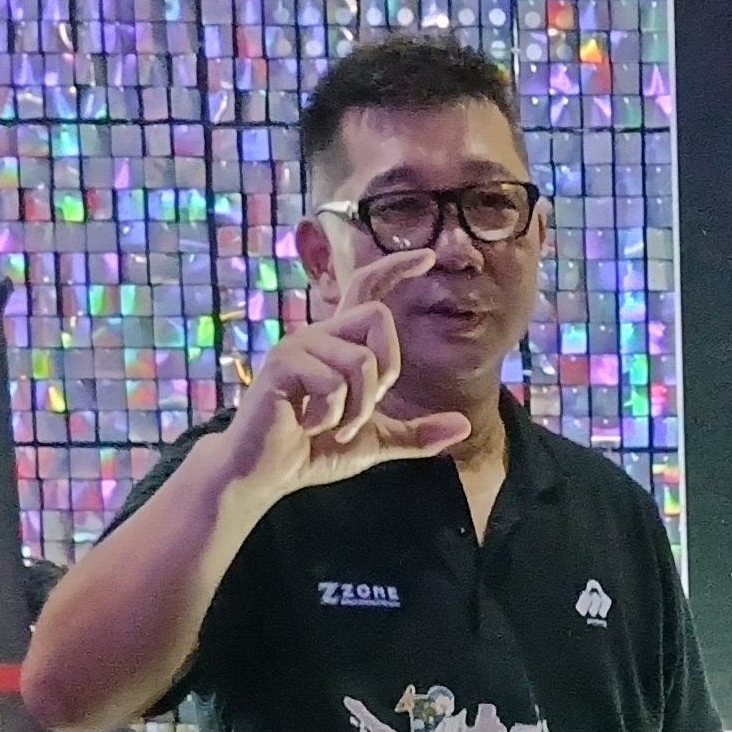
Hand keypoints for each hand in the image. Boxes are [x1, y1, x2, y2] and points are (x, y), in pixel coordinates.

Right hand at [219, 247, 471, 496]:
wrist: (267, 474)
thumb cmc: (314, 451)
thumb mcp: (376, 441)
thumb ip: (417, 434)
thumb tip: (463, 426)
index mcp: (340, 344)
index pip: (367, 289)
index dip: (397, 269)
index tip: (428, 257)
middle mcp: (319, 334)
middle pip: (378, 318)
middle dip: (385, 373)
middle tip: (358, 411)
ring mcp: (298, 345)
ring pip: (361, 360)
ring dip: (356, 409)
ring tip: (329, 426)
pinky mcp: (282, 364)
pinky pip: (333, 382)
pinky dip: (331, 415)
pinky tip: (308, 425)